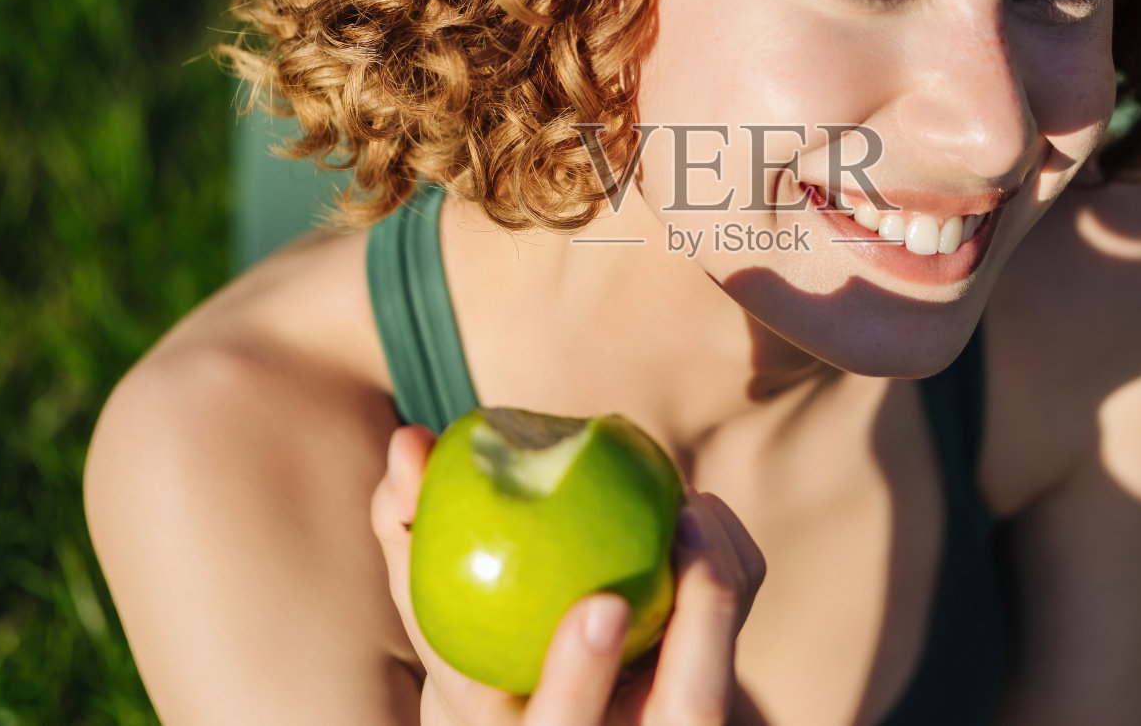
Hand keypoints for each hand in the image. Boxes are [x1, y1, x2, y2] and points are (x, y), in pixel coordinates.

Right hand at [371, 424, 766, 725]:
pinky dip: (729, 565)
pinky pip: (735, 631)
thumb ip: (406, 526)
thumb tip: (410, 442)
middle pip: (691, 713)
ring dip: (724, 581)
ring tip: (692, 503)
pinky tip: (696, 511)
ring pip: (724, 681)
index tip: (603, 605)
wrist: (541, 696)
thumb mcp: (426, 598)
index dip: (582, 681)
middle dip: (704, 620)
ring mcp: (667, 723)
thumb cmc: (467, 637)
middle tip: (686, 521)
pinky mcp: (707, 694)